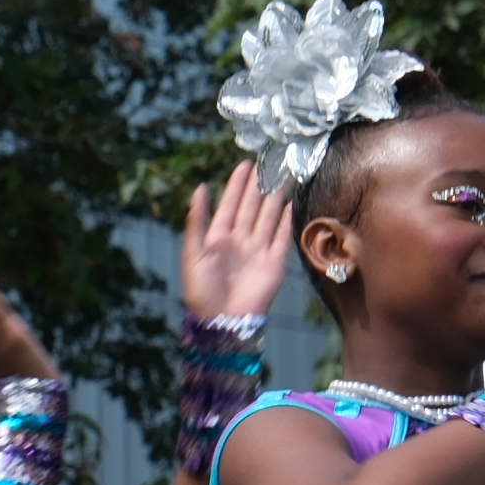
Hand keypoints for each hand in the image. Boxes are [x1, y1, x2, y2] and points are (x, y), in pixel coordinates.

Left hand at [181, 162, 291, 324]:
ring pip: (268, 218)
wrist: (223, 319)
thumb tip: (200, 188)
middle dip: (258, 187)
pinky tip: (291, 205)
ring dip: (274, 199)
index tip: (245, 165)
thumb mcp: (193, 252)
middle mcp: (240, 240)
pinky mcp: (274, 262)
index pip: (230, 205)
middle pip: (251, 208)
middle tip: (267, 164)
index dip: (237, 185)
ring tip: (281, 178)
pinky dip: (287, 221)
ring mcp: (258, 250)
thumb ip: (196, 221)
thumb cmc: (202, 289)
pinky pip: (283, 237)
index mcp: (218, 238)